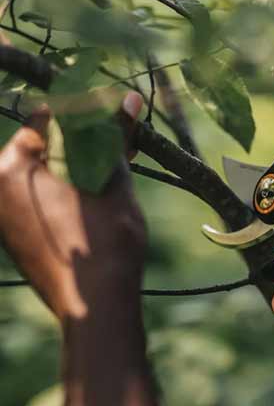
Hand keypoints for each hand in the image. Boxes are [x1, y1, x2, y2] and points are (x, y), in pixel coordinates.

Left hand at [0, 92, 146, 321]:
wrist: (95, 306)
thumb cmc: (103, 240)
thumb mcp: (113, 180)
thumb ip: (115, 137)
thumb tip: (129, 99)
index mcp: (12, 167)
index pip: (48, 118)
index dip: (86, 112)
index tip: (114, 113)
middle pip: (46, 147)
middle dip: (85, 141)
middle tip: (123, 142)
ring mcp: (4, 214)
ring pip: (48, 174)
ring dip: (81, 166)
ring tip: (119, 168)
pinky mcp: (16, 235)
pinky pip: (44, 199)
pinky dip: (71, 191)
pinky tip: (103, 194)